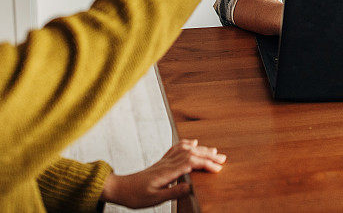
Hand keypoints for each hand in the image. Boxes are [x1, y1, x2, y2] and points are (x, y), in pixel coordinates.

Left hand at [100, 139, 225, 208]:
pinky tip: (193, 143)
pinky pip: (176, 148)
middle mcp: (166, 163)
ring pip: (185, 149)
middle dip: (208, 155)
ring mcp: (163, 161)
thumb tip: (190, 187)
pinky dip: (187, 144)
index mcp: (166, 172)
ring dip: (201, 149)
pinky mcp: (161, 162)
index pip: (191, 163)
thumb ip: (173, 192)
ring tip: (214, 151)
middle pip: (191, 153)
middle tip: (223, 158)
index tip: (218, 168)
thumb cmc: (135, 195)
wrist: (119, 188)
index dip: (205, 164)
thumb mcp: (154, 199)